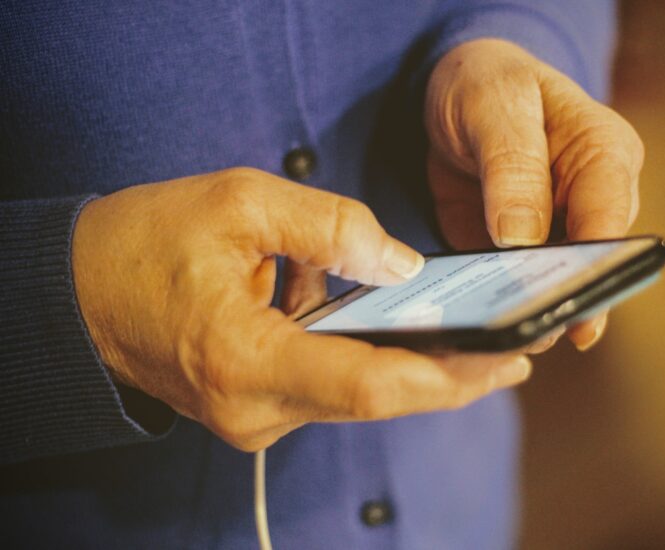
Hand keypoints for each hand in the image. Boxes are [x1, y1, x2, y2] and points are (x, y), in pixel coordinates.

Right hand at [72, 167, 530, 450]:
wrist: (80, 294)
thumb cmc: (147, 243)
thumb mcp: (238, 204)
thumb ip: (329, 228)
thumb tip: (402, 264)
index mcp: (245, 359)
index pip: (369, 384)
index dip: (447, 375)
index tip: (505, 360)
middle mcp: (254, 410)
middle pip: (378, 400)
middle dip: (450, 376)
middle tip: (513, 349)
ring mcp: (255, 419)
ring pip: (359, 397)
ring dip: (412, 365)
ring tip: (474, 334)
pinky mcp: (259, 410)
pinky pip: (332, 389)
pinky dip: (370, 358)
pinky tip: (399, 328)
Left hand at [426, 39, 642, 350]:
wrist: (452, 93)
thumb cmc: (487, 84)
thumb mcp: (494, 105)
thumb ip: (512, 165)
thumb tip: (523, 239)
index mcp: (604, 153)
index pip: (610, 218)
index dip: (599, 269)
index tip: (577, 315)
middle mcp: (590, 200)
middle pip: (587, 264)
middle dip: (560, 300)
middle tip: (531, 334)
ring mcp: (556, 232)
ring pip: (552, 285)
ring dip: (526, 311)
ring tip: (497, 337)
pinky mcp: (518, 254)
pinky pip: (512, 289)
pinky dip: (494, 306)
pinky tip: (474, 325)